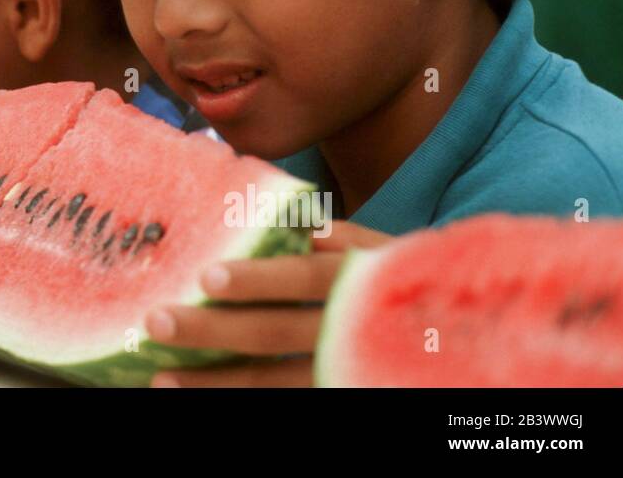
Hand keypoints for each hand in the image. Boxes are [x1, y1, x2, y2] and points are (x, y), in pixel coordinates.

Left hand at [145, 221, 391, 386]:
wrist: (464, 342)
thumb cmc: (412, 287)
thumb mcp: (390, 254)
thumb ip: (343, 237)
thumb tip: (296, 220)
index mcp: (360, 282)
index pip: (302, 279)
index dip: (257, 279)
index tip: (206, 278)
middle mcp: (350, 332)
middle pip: (274, 334)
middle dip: (212, 330)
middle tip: (157, 321)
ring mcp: (346, 372)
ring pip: (273, 383)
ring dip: (214, 383)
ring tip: (162, 380)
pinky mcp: (341, 393)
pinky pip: (285, 402)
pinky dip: (238, 402)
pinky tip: (200, 399)